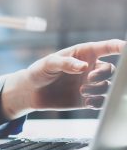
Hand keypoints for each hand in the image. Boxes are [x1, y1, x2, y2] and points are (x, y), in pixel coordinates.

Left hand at [0, 39, 124, 119]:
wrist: (31, 92)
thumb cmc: (40, 71)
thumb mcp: (49, 63)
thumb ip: (66, 63)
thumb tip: (84, 67)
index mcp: (83, 54)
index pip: (106, 47)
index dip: (120, 47)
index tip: (126, 48)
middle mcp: (90, 68)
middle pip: (110, 70)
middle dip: (103, 74)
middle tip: (88, 79)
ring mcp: (89, 84)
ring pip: (107, 86)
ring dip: (98, 89)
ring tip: (82, 91)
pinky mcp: (87, 99)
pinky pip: (102, 101)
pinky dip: (100, 102)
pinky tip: (88, 102)